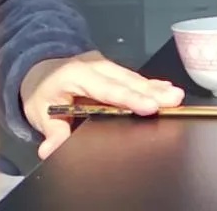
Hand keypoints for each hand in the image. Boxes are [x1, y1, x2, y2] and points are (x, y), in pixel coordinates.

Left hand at [20, 50, 183, 159]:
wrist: (39, 68)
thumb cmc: (42, 91)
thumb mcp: (39, 113)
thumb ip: (51, 131)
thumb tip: (50, 150)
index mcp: (76, 75)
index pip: (106, 89)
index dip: (129, 98)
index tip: (149, 106)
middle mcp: (94, 66)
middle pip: (126, 81)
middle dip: (151, 91)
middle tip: (175, 100)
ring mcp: (105, 65)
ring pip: (132, 78)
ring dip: (155, 87)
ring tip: (176, 96)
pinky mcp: (112, 69)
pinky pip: (132, 77)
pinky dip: (150, 84)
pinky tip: (166, 88)